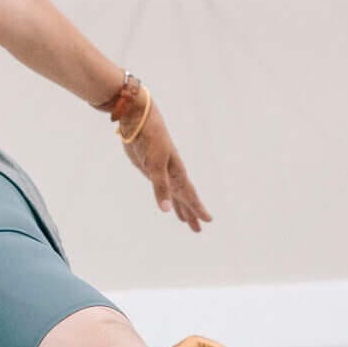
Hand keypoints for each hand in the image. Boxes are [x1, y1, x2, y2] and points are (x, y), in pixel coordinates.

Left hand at [121, 98, 212, 232]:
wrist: (139, 117)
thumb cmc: (150, 138)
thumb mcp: (154, 165)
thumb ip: (160, 187)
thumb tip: (166, 211)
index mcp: (176, 172)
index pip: (189, 195)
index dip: (197, 209)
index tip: (208, 221)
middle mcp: (171, 172)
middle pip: (184, 197)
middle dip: (190, 213)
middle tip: (197, 229)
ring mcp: (161, 170)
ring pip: (174, 192)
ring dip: (180, 206)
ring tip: (184, 220)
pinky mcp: (149, 166)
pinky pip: (162, 186)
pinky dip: (167, 195)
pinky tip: (167, 199)